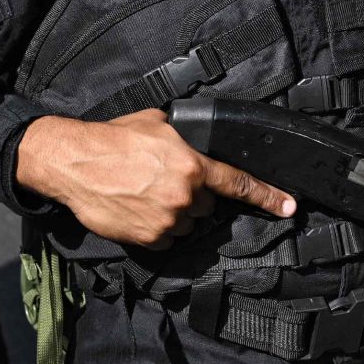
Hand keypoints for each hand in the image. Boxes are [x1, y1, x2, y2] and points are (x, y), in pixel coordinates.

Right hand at [15, 110, 294, 249]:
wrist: (74, 163)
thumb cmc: (112, 139)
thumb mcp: (157, 124)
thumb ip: (186, 138)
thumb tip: (197, 141)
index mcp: (192, 165)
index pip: (238, 184)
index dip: (268, 196)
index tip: (289, 207)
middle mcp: (185, 195)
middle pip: (206, 206)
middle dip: (192, 195)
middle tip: (162, 180)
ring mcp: (167, 220)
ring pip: (186, 224)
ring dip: (173, 213)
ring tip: (143, 193)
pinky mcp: (149, 239)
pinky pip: (164, 238)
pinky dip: (154, 228)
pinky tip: (136, 208)